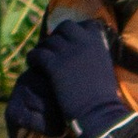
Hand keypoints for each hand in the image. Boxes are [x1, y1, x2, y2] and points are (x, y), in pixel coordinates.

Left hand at [7, 14, 137, 137]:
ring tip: (42, 59)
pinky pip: (38, 54)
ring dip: (44, 48)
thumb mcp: (104, 67)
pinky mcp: (54, 64)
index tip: (72, 41)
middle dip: (58, 36)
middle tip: (54, 49)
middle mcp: (83, 41)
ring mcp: (67, 52)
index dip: (77, 31)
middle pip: (65, 27)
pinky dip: (34, 58)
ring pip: (49, 40)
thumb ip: (95, 54)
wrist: (99, 112)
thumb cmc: (104, 96)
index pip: (86, 24)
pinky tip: (34, 65)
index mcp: (98, 42)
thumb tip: (82, 51)